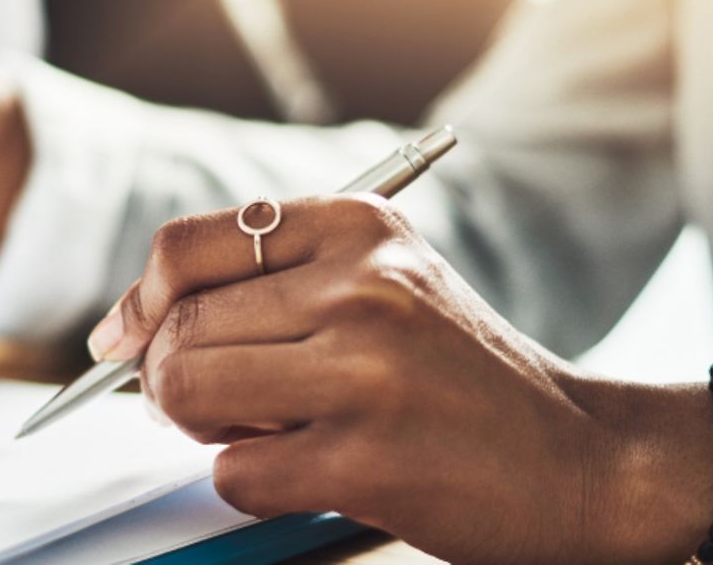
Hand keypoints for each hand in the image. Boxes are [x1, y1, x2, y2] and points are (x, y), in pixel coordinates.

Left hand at [85, 195, 712, 563]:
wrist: (588, 460)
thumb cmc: (469, 380)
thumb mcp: (390, 286)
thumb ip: (278, 282)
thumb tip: (133, 325)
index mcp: (361, 228)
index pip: (188, 246)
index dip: (139, 301)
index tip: (124, 339)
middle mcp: (363, 286)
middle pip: (178, 328)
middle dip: (168, 381)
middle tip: (208, 410)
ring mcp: (365, 373)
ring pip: (187, 394)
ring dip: (203, 430)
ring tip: (262, 434)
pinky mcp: (366, 460)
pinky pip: (235, 473)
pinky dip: (253, 484)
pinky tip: (312, 474)